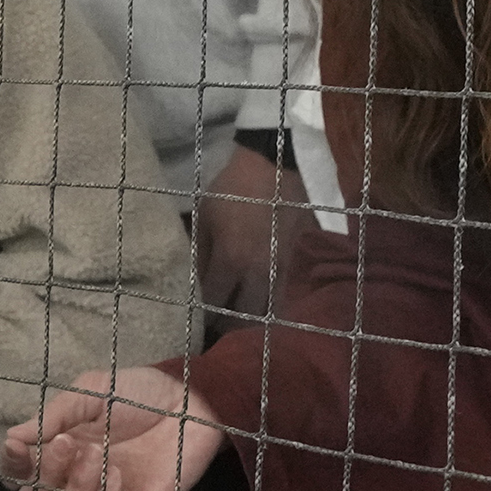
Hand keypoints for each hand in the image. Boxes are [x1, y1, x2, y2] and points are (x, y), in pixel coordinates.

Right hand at [5, 365, 226, 490]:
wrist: (191, 401)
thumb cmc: (139, 394)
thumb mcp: (91, 392)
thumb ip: (54, 415)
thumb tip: (14, 437)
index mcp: (58, 453)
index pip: (21, 475)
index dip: (12, 467)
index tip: (16, 447)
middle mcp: (74, 482)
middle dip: (44, 477)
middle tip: (68, 444)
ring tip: (97, 457)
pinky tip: (116, 476)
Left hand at [195, 142, 301, 320]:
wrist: (275, 165)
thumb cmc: (232, 189)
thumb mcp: (205, 217)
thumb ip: (199, 255)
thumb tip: (194, 286)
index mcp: (231, 259)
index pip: (216, 304)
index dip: (203, 316)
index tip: (194, 321)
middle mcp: (258, 272)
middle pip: (243, 317)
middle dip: (227, 324)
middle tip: (214, 324)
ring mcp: (281, 269)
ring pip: (267, 311)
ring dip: (251, 319)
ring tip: (236, 319)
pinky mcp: (295, 263)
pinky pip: (283, 296)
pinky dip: (270, 306)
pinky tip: (259, 304)